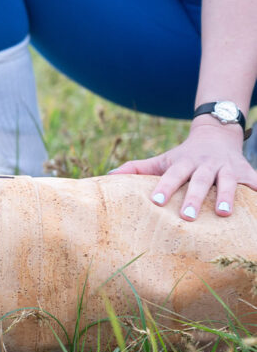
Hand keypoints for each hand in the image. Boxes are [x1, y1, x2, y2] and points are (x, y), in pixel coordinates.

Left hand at [109, 119, 256, 219]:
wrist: (216, 134)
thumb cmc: (183, 156)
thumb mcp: (162, 160)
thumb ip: (137, 169)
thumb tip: (108, 176)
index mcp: (183, 163)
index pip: (171, 175)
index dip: (164, 187)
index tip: (156, 202)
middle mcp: (205, 164)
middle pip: (199, 181)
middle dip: (193, 198)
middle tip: (186, 217)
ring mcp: (226, 168)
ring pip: (228, 181)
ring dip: (227, 196)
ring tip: (224, 214)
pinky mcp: (246, 171)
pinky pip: (254, 181)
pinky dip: (256, 189)